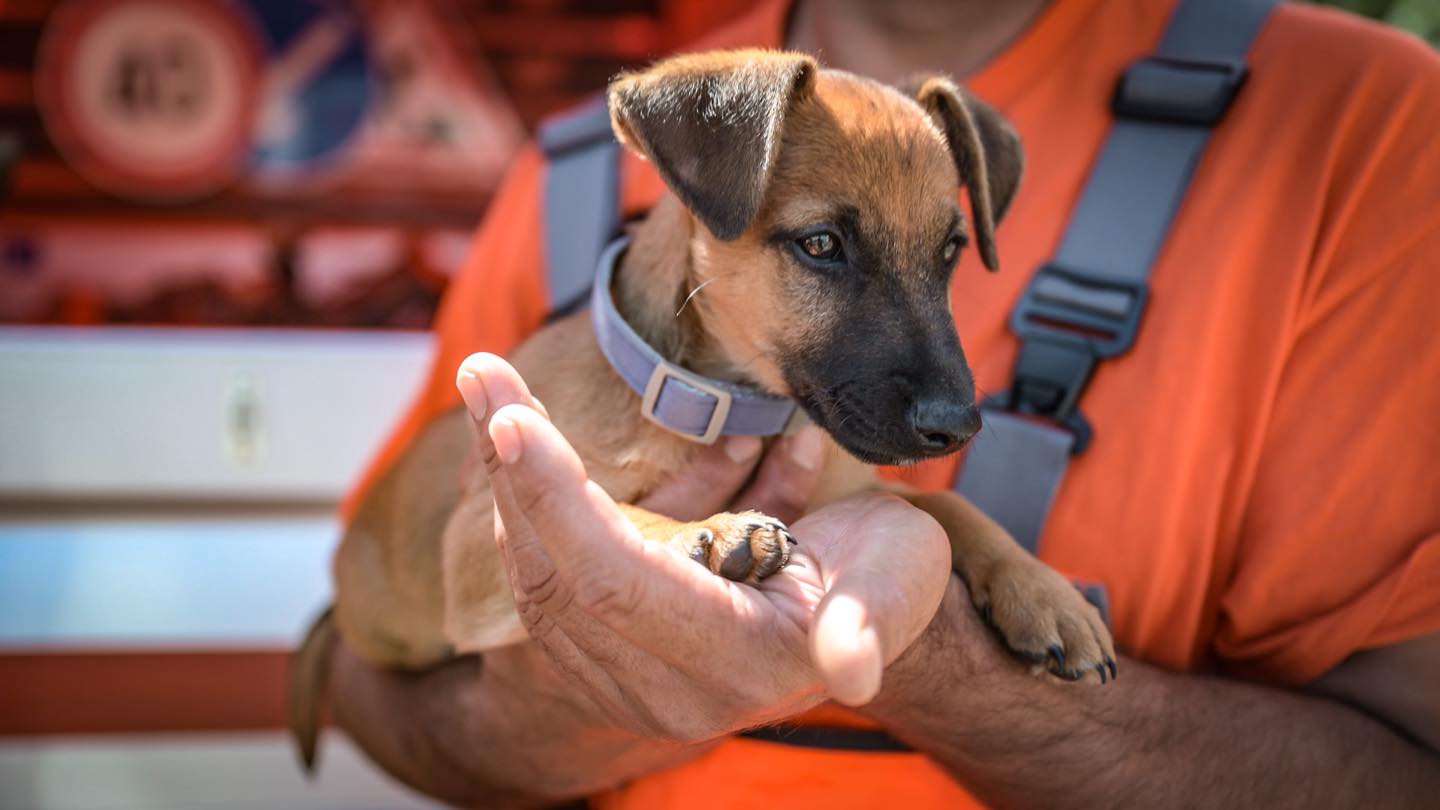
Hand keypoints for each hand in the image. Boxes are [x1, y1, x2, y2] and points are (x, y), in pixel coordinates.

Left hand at [456, 352, 951, 739]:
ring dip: (513, 480)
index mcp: (740, 663)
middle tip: (484, 375)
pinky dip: (540, 502)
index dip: (560, 502)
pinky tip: (542, 444)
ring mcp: (634, 680)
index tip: (514, 419)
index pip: (617, 583)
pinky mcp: (610, 656)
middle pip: (559, 578)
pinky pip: (551, 575)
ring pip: (541, 576)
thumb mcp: (898, 580)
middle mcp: (674, 689)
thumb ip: (870, 620)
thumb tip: (850, 667)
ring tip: (495, 395)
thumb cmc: (888, 576)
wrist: (867, 607)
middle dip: (514, 470)